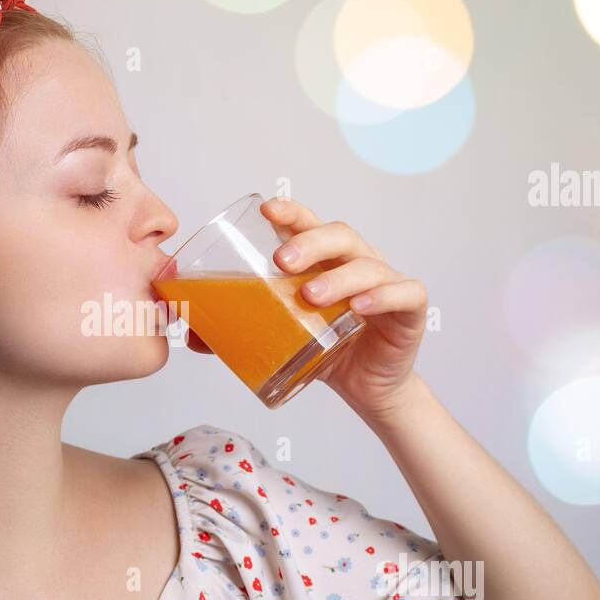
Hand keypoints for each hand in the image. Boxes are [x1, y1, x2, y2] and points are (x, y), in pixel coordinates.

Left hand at [259, 196, 427, 420]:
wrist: (367, 388)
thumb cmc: (324, 351)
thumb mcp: (281, 336)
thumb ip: (240, 330)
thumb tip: (190, 333)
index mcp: (326, 261)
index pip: (309, 225)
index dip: (292, 213)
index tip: (267, 211)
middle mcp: (358, 263)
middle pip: (339, 236)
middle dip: (309, 243)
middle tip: (280, 263)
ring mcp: (386, 283)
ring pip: (368, 265)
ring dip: (338, 277)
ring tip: (310, 296)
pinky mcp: (410, 310)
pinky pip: (404, 293)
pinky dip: (383, 296)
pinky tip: (360, 307)